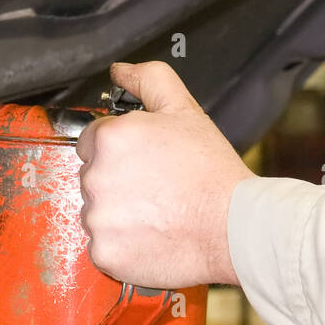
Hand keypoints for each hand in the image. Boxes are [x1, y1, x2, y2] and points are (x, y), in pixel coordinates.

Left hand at [76, 60, 253, 288]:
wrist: (232, 228)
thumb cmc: (211, 173)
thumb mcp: (184, 110)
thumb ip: (148, 80)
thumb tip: (120, 71)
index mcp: (110, 138)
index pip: (92, 142)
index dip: (120, 152)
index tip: (143, 164)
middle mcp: (95, 178)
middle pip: (92, 178)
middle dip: (118, 183)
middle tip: (156, 189)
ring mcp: (97, 219)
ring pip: (96, 214)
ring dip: (118, 216)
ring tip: (157, 214)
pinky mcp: (103, 253)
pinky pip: (102, 248)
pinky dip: (122, 246)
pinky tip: (151, 237)